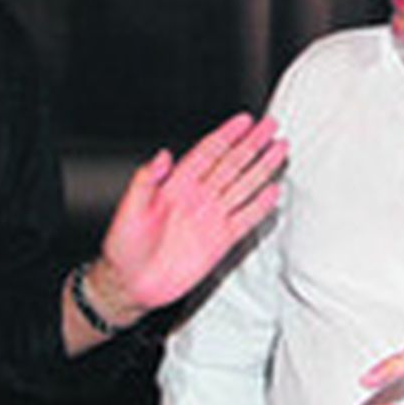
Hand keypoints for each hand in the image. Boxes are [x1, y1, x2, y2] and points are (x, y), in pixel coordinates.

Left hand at [92, 113, 285, 324]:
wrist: (132, 284)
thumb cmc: (125, 248)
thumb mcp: (129, 209)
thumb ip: (145, 180)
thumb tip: (161, 156)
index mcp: (176, 186)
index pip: (207, 153)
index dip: (226, 135)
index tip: (244, 121)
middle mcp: (197, 198)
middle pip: (231, 164)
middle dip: (252, 145)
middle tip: (270, 127)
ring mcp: (210, 218)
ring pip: (242, 187)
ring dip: (261, 168)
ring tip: (278, 150)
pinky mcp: (219, 241)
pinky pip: (244, 219)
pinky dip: (260, 206)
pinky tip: (272, 193)